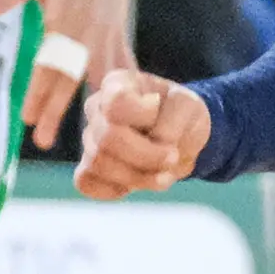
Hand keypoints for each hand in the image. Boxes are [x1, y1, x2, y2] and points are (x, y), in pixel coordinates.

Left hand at [0, 0, 133, 146]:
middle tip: (42, 141)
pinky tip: (130, 113)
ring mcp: (107, 37)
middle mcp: (88, 35)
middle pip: (70, 80)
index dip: (37, 93)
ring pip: (100, 80)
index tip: (26, 118)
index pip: (48, 65)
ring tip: (90, 138)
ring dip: (94, 109)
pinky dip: (126, 89)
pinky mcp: (119, 35)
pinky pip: (124, 68)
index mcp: (65, 21)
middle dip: (55, 111)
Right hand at [76, 67, 210, 196]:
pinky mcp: (88, 166)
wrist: (180, 133)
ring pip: (99, 163)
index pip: (117, 103)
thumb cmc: (180, 113)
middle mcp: (96, 109)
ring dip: (139, 177)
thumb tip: (155, 147)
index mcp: (117, 84)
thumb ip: (173, 121)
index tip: (161, 113)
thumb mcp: (188, 107)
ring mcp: (89, 138)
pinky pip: (86, 182)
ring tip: (165, 177)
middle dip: (146, 156)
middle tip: (173, 158)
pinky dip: (115, 189)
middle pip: (108, 138)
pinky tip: (137, 182)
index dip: (143, 116)